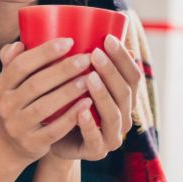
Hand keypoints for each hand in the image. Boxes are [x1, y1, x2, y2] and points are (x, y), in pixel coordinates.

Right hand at [0, 37, 94, 163]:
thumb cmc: (19, 103)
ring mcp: (17, 126)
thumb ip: (13, 61)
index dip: (44, 52)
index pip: (21, 65)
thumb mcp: (10, 83)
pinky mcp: (32, 143)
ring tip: (89, 79)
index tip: (69, 42)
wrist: (10, 145)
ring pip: (44, 107)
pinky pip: (53, 130)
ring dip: (68, 92)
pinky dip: (71, 117)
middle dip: (62, 70)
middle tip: (86, 59)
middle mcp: (6, 105)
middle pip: (35, 84)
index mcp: (2, 85)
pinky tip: (87, 105)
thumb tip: (20, 42)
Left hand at [50, 34, 142, 160]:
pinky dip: (88, 124)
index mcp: (124, 97)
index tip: (107, 38)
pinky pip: (95, 138)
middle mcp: (124, 116)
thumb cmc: (65, 103)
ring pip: (114, 114)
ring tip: (88, 78)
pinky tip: (79, 110)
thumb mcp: (73, 80)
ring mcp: (112, 136)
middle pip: (125, 93)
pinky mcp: (96, 151)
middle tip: (95, 53)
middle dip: (111, 72)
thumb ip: (81, 61)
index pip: (132, 75)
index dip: (123, 57)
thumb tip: (83, 30)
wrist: (50, 137)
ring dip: (102, 94)